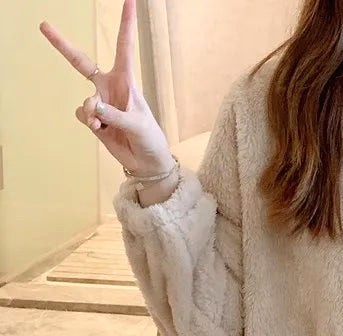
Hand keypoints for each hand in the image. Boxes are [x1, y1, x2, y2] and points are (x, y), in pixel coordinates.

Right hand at [40, 0, 172, 176]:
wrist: (146, 162)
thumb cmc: (150, 139)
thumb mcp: (139, 126)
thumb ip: (116, 115)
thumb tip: (94, 107)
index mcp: (127, 81)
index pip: (125, 47)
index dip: (126, 24)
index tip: (130, 0)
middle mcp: (110, 87)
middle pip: (80, 62)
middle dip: (61, 45)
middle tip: (43, 24)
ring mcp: (100, 103)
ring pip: (85, 100)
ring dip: (92, 113)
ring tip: (104, 124)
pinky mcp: (94, 119)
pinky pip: (82, 115)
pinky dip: (89, 122)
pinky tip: (100, 130)